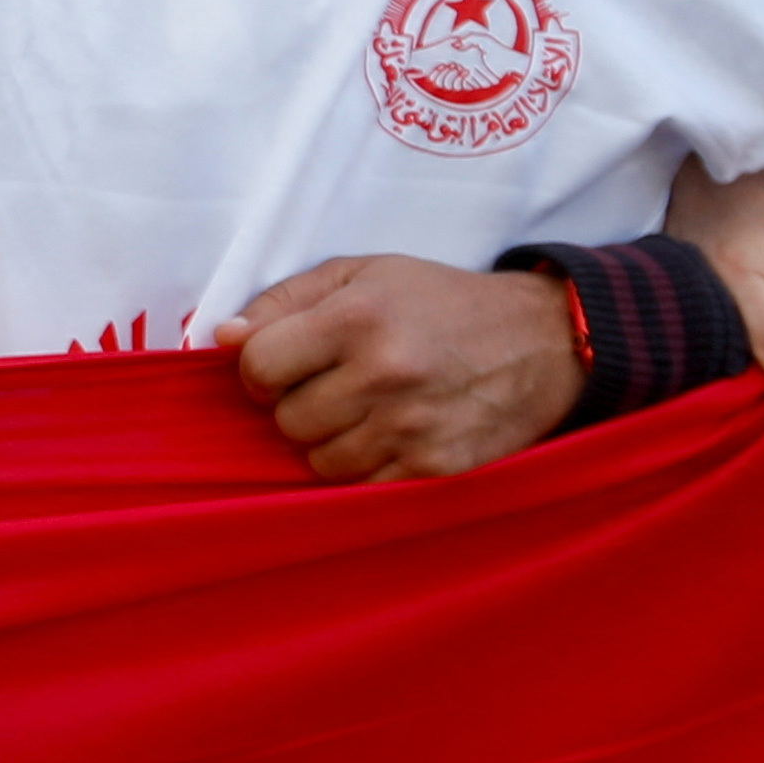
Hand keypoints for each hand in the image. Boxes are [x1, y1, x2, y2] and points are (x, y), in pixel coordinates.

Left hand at [226, 255, 582, 481]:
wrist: (541, 342)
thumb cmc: (439, 302)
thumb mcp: (362, 275)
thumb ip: (284, 301)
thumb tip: (222, 337)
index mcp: (358, 318)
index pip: (258, 366)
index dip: (258, 370)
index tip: (279, 366)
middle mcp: (384, 374)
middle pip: (287, 419)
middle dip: (297, 404)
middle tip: (331, 385)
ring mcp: (412, 428)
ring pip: (319, 461)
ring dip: (329, 440)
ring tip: (364, 409)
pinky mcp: (436, 469)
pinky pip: (361, 488)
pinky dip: (364, 467)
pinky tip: (388, 435)